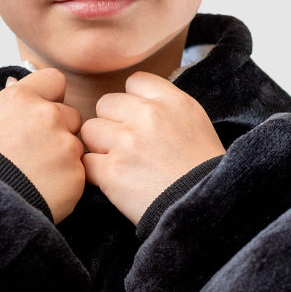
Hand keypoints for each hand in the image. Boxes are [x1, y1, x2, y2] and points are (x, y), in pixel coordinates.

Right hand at [0, 68, 85, 222]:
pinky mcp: (77, 173)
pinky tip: (44, 190)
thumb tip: (17, 83)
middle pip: (71, 115)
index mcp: (20, 98)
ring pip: (75, 146)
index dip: (50, 97)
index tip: (41, 113)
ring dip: (63, 158)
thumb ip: (12, 103)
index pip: (54, 80)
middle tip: (34, 153)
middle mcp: (47, 115)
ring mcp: (65, 144)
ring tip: (36, 175)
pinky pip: (78, 173)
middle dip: (59, 131)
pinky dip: (66, 182)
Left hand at [80, 72, 224, 225]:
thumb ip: (165, 106)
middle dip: (112, 123)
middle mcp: (149, 116)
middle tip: (128, 146)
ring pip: (90, 130)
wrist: (204, 209)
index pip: (134, 82)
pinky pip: (87, 162)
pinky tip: (114, 181)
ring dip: (100, 147)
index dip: (131, 102)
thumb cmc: (201, 170)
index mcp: (172, 101)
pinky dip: (95, 173)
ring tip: (121, 163)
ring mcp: (127, 142)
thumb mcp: (195, 123)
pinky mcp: (112, 171)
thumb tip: (136, 100)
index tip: (138, 120)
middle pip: (105, 103)